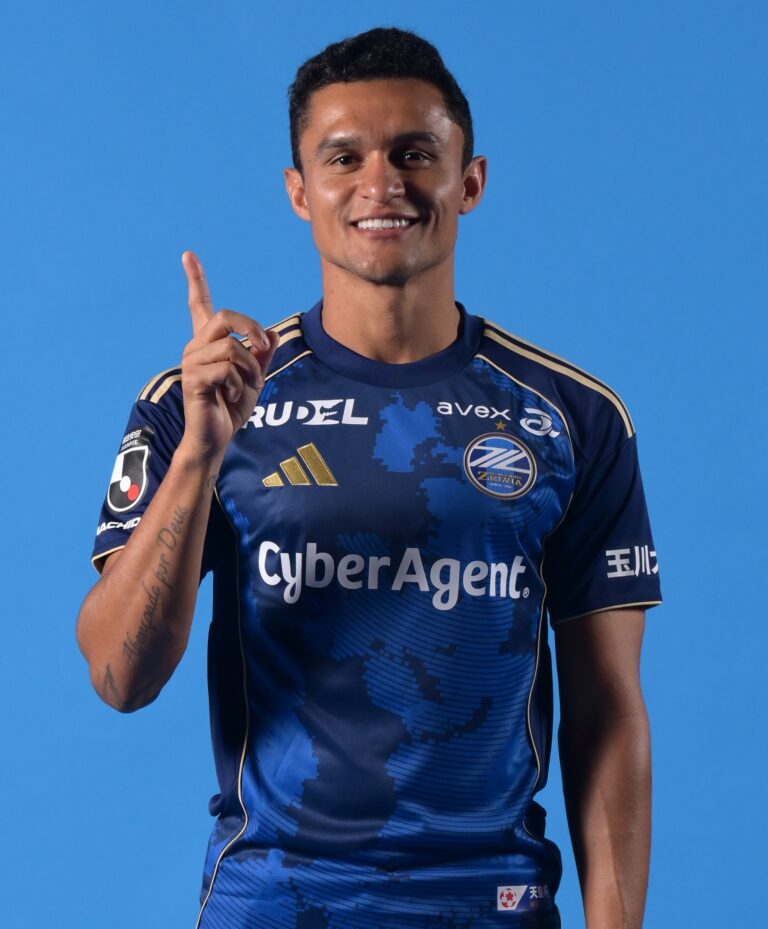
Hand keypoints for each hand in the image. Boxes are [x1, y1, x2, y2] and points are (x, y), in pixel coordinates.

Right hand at [178, 251, 277, 462]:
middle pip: (225, 316)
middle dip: (251, 329)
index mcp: (208, 343)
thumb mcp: (254, 378)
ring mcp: (192, 363)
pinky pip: (227, 370)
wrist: (216, 438)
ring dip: (250, 370)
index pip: (199, 305)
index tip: (188, 255)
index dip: (195, 279)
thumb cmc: (231, 408)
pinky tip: (233, 396)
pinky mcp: (193, 380)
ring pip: (232, 348)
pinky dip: (240, 384)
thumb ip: (261, 356)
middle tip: (262, 348)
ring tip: (247, 387)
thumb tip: (270, 336)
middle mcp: (196, 347)